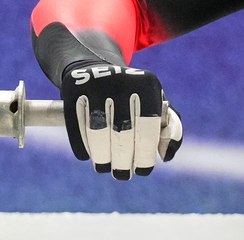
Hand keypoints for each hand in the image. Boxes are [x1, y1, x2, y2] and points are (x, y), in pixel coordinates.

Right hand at [60, 60, 183, 179]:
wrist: (98, 68)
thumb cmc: (135, 95)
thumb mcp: (157, 103)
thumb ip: (170, 128)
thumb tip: (166, 156)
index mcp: (148, 83)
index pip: (148, 127)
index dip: (145, 153)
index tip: (143, 170)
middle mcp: (122, 80)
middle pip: (122, 131)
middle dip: (123, 159)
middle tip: (123, 174)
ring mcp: (96, 82)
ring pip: (98, 131)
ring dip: (103, 156)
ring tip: (106, 168)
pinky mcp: (73, 87)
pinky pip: (77, 124)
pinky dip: (83, 145)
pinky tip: (89, 156)